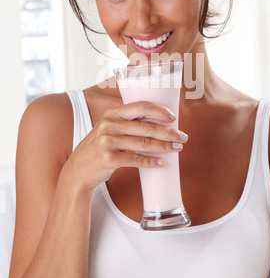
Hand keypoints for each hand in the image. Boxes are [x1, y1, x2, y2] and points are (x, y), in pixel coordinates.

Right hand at [63, 101, 187, 191]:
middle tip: (182, 137)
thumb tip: (159, 123)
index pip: (140, 106)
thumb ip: (127, 123)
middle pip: (146, 126)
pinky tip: (162, 162)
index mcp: (112, 113)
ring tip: (177, 148)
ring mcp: (107, 141)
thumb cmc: (100, 148)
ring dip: (164, 146)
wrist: (78, 170)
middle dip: (168, 132)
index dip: (160, 111)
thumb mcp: (109, 129)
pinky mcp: (108, 158)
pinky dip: (151, 161)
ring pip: (143, 143)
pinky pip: (136, 159)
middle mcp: (108, 124)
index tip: (173, 118)